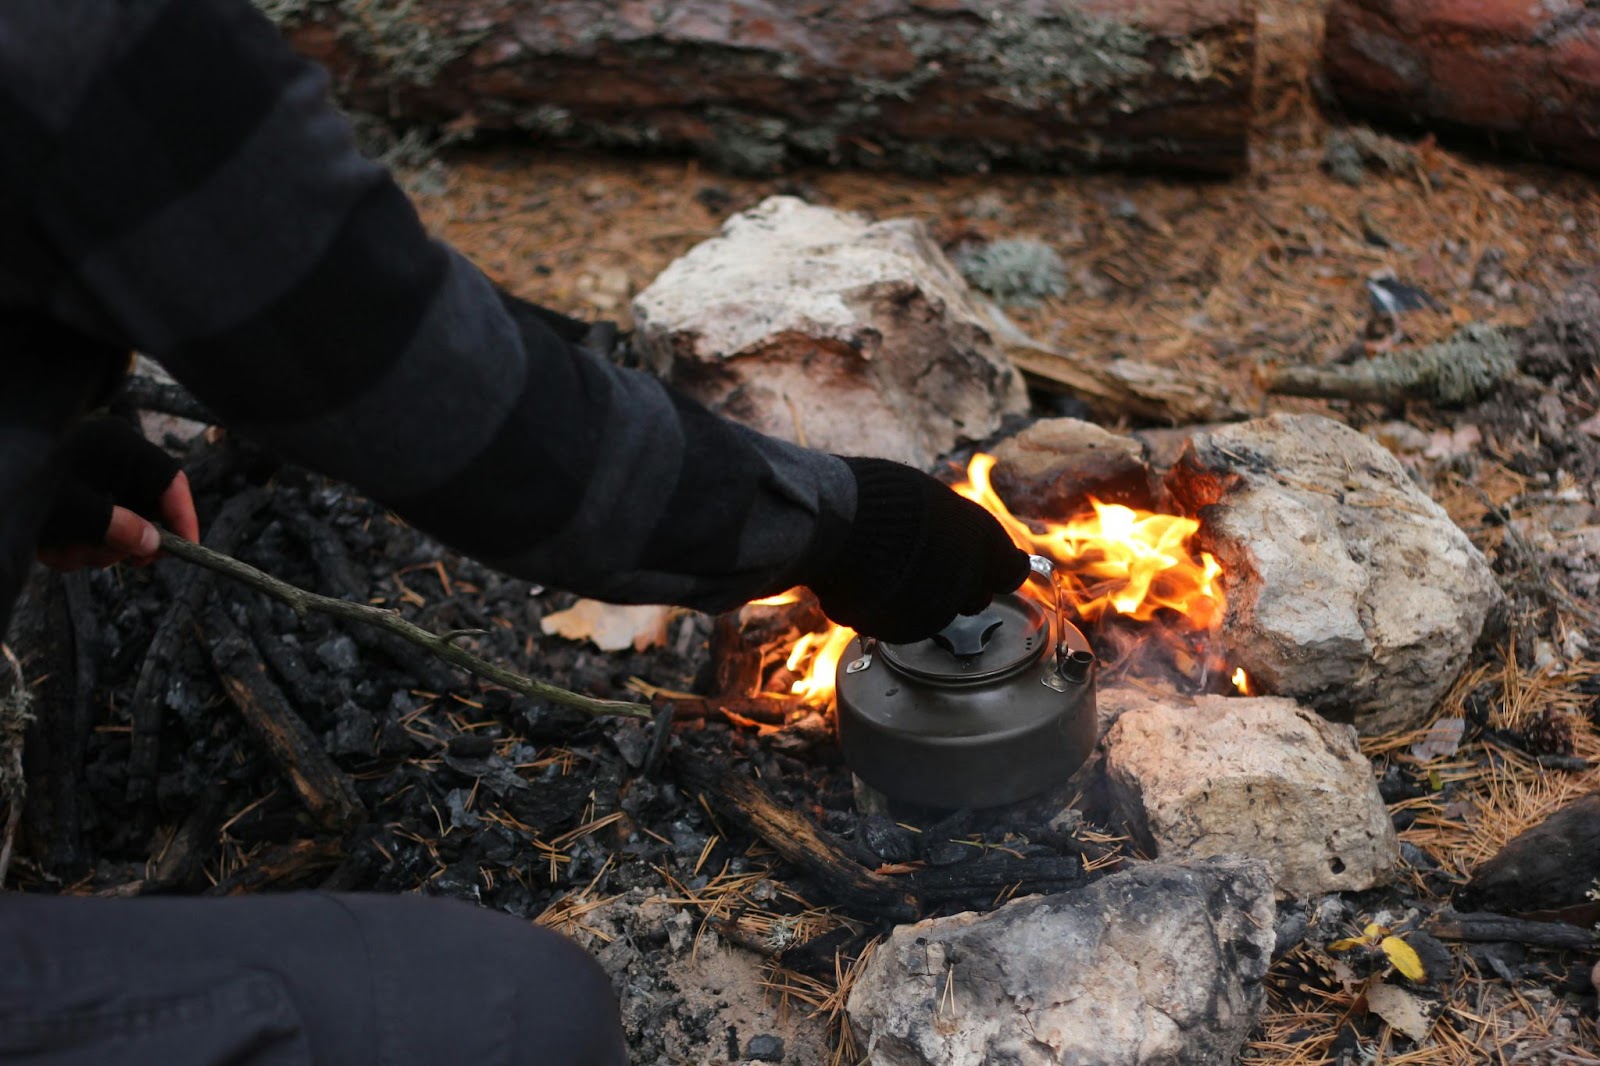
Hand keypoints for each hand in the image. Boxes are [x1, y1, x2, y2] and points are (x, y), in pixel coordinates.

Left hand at [36, 417, 198, 570]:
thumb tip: (153, 545)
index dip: (183, 516)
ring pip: (114, 526)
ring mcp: (86, 480)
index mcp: (118, 449)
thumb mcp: (77, 511)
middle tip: (117, 562)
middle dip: (125, 542)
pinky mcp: (68, 499)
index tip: (186, 549)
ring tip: (62, 552)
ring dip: (93, 549)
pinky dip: (73, 546)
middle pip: (143, 509)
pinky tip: (50, 548)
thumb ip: (121, 528)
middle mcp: (107, 461)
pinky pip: (88, 529)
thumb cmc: (21, 483)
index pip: (170, 481)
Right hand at [804, 456, 1030, 643]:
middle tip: (931, 567)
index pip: (1013, 571)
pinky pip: (903, 624)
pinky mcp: (902, 632)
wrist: (842, 527)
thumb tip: (954, 532)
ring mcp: (936, 612)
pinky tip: (874, 588)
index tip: (992, 567)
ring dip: (925, 600)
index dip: (1000, 569)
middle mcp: (968, 583)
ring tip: (894, 574)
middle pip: (976, 599)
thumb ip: (955, 526)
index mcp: (985, 544)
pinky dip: (893, 611)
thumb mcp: (934, 501)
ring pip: (939, 615)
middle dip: (960, 588)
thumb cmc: (884, 500)